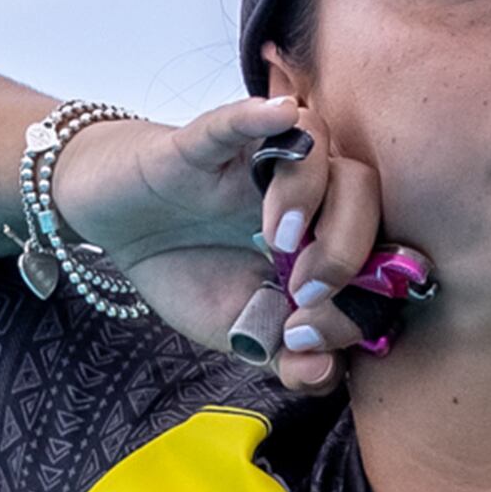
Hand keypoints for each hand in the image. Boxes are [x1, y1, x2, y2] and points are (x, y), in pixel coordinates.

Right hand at [59, 95, 384, 391]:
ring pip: (316, 147)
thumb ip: (283, 355)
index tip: (313, 336)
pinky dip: (257, 117)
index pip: (379, 247)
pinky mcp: (206, 141)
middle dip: (348, 246)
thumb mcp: (236, 329)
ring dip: (308, 195)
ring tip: (279, 241)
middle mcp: (307, 189)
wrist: (112, 224)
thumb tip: (323, 374)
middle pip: (363, 189)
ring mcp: (259, 159)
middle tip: (307, 289)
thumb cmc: (187, 269)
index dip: (366, 294)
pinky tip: (273, 118)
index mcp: (327, 234)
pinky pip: (239, 120)